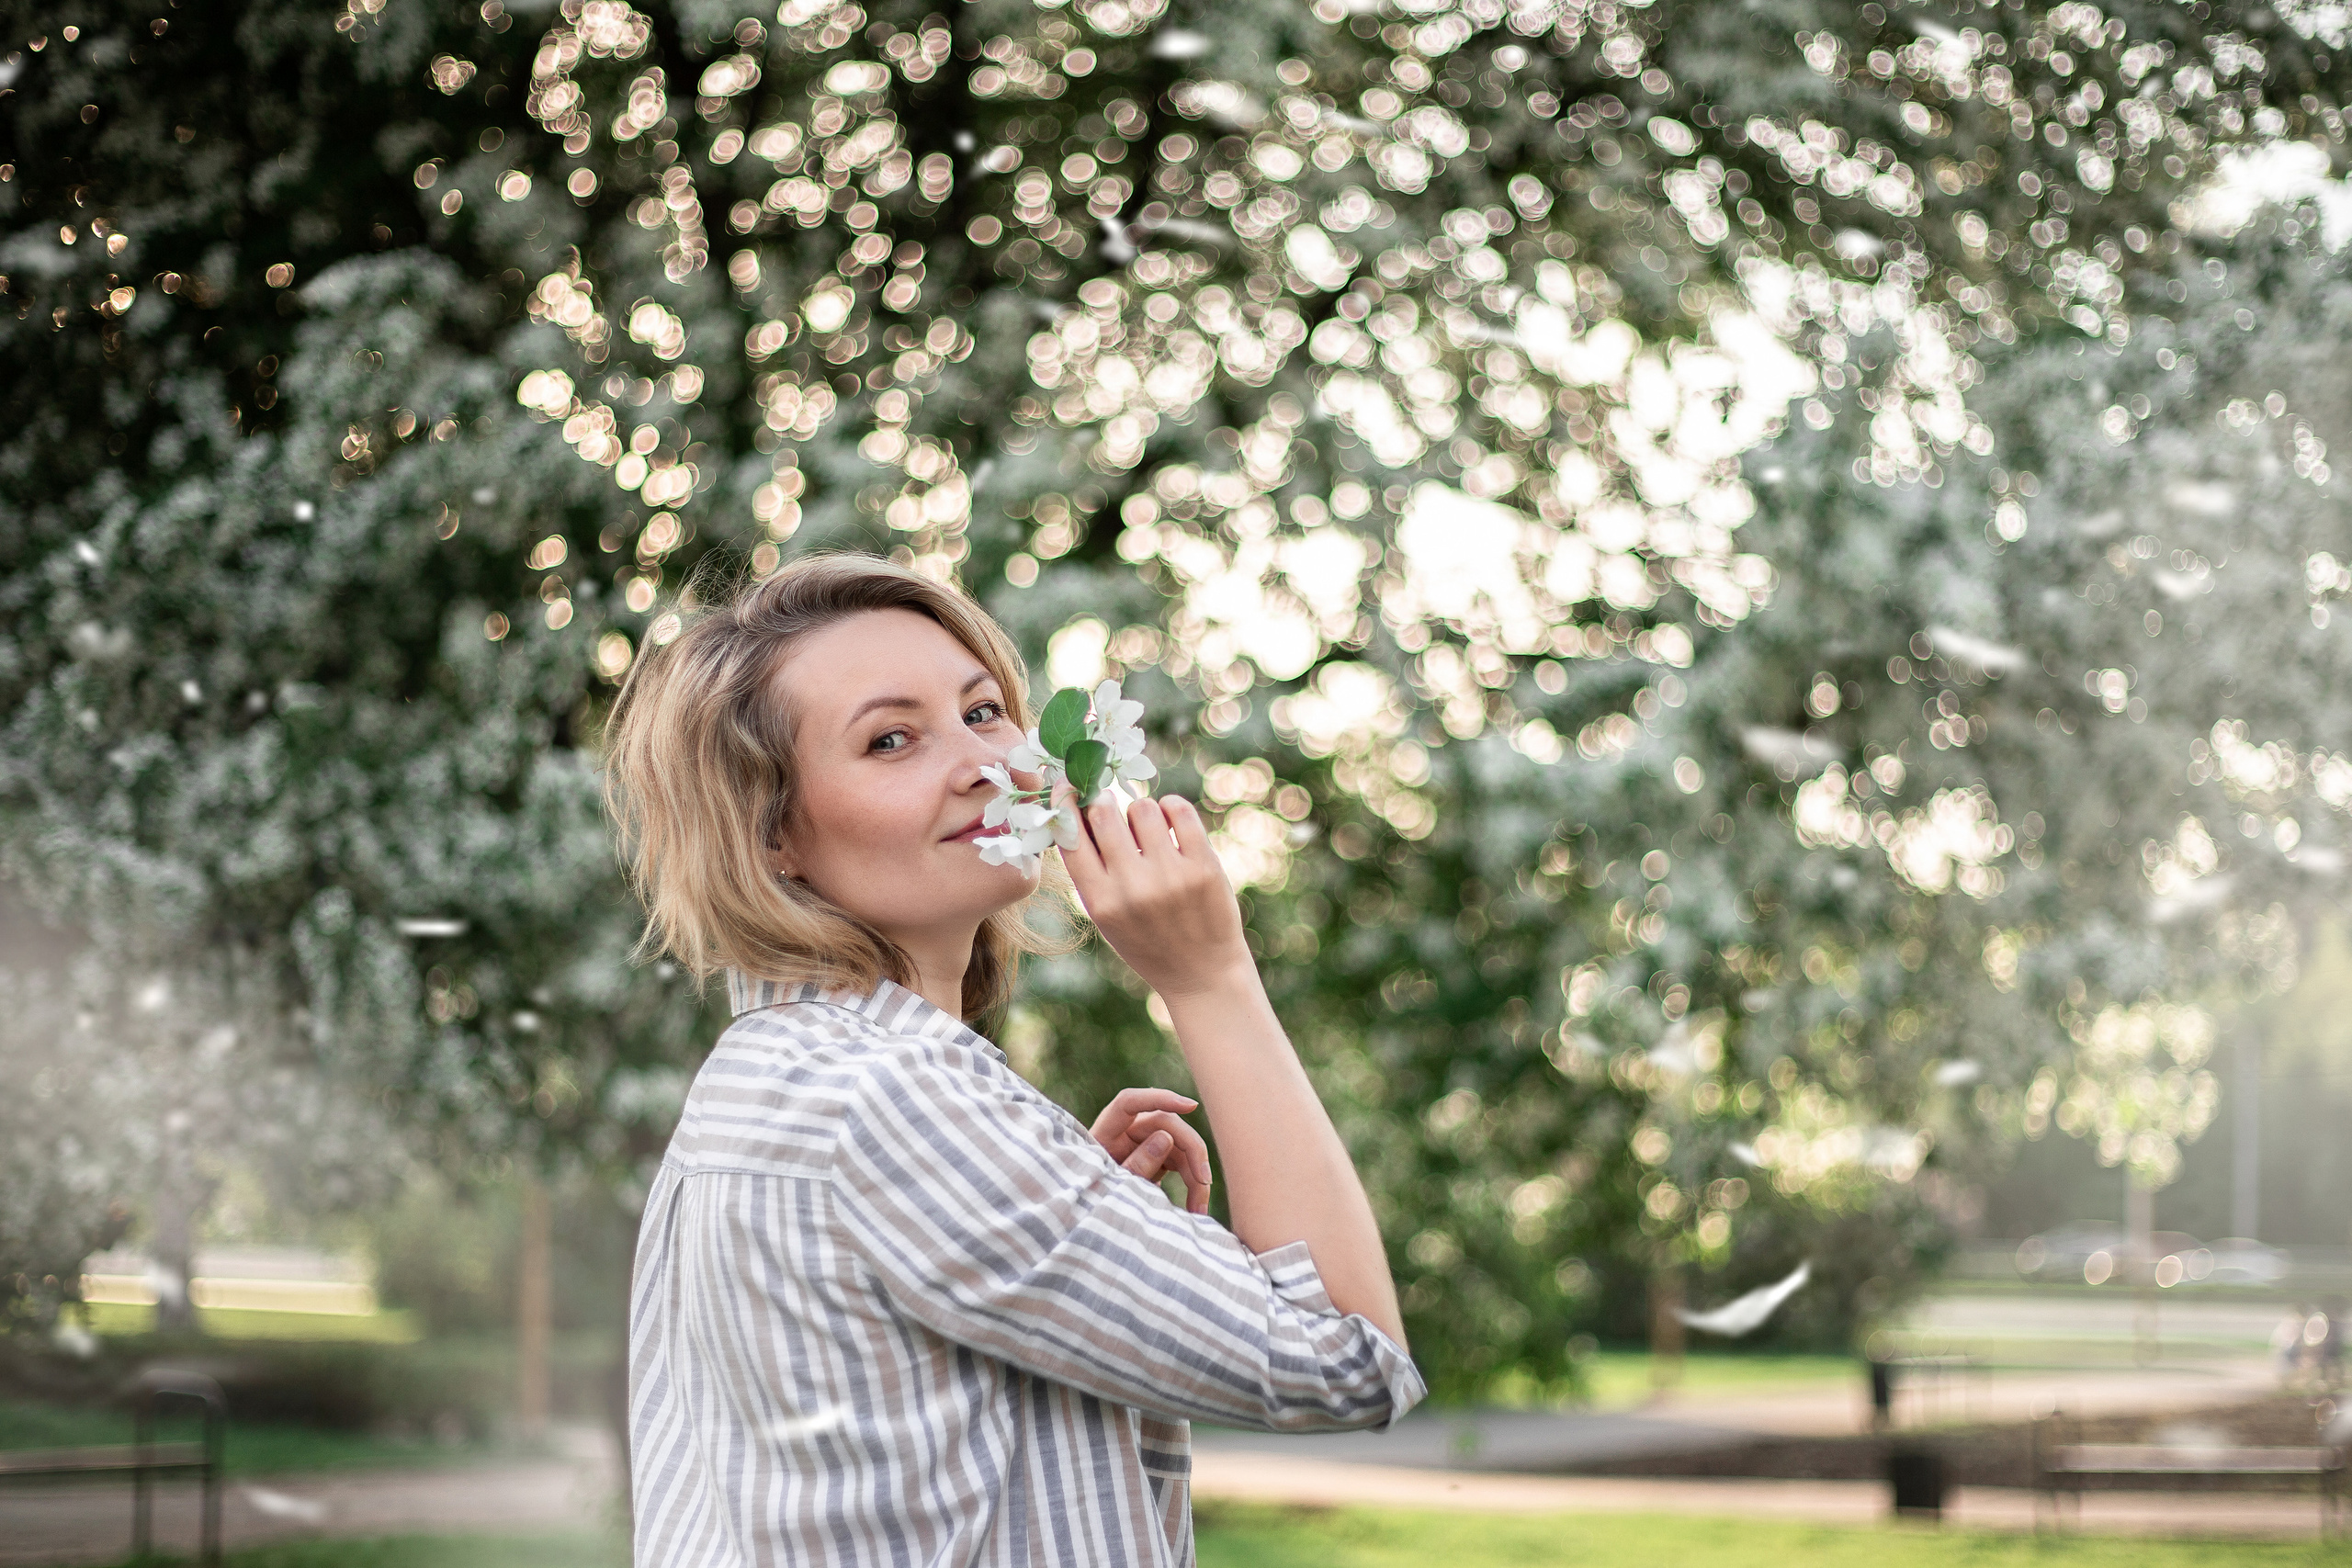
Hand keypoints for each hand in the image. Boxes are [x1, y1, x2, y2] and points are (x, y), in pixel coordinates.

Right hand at [1058, 792, 1254, 1002]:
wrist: (1201, 974)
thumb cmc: (1147, 942)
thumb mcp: (1106, 918)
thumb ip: (1090, 873)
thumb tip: (1076, 811)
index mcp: (1100, 902)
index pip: (1070, 837)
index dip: (1064, 804)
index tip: (1067, 786)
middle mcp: (1132, 888)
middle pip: (1104, 813)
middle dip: (1103, 801)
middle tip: (1108, 803)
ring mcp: (1170, 876)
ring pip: (1143, 807)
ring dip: (1141, 810)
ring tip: (1147, 827)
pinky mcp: (1204, 867)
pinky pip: (1180, 810)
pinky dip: (1171, 806)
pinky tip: (1170, 819)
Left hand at [1090, 1087, 1212, 1214]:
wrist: (1094, 1211)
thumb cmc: (1097, 1196)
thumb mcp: (1113, 1185)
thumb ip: (1136, 1163)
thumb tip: (1166, 1137)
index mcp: (1106, 1131)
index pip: (1130, 1102)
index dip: (1160, 1099)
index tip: (1191, 1106)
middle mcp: (1129, 1129)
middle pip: (1168, 1126)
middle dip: (1192, 1152)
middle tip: (1204, 1182)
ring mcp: (1146, 1140)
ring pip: (1181, 1146)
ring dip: (1195, 1176)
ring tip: (1199, 1210)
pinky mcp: (1159, 1154)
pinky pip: (1182, 1161)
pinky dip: (1191, 1182)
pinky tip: (1195, 1207)